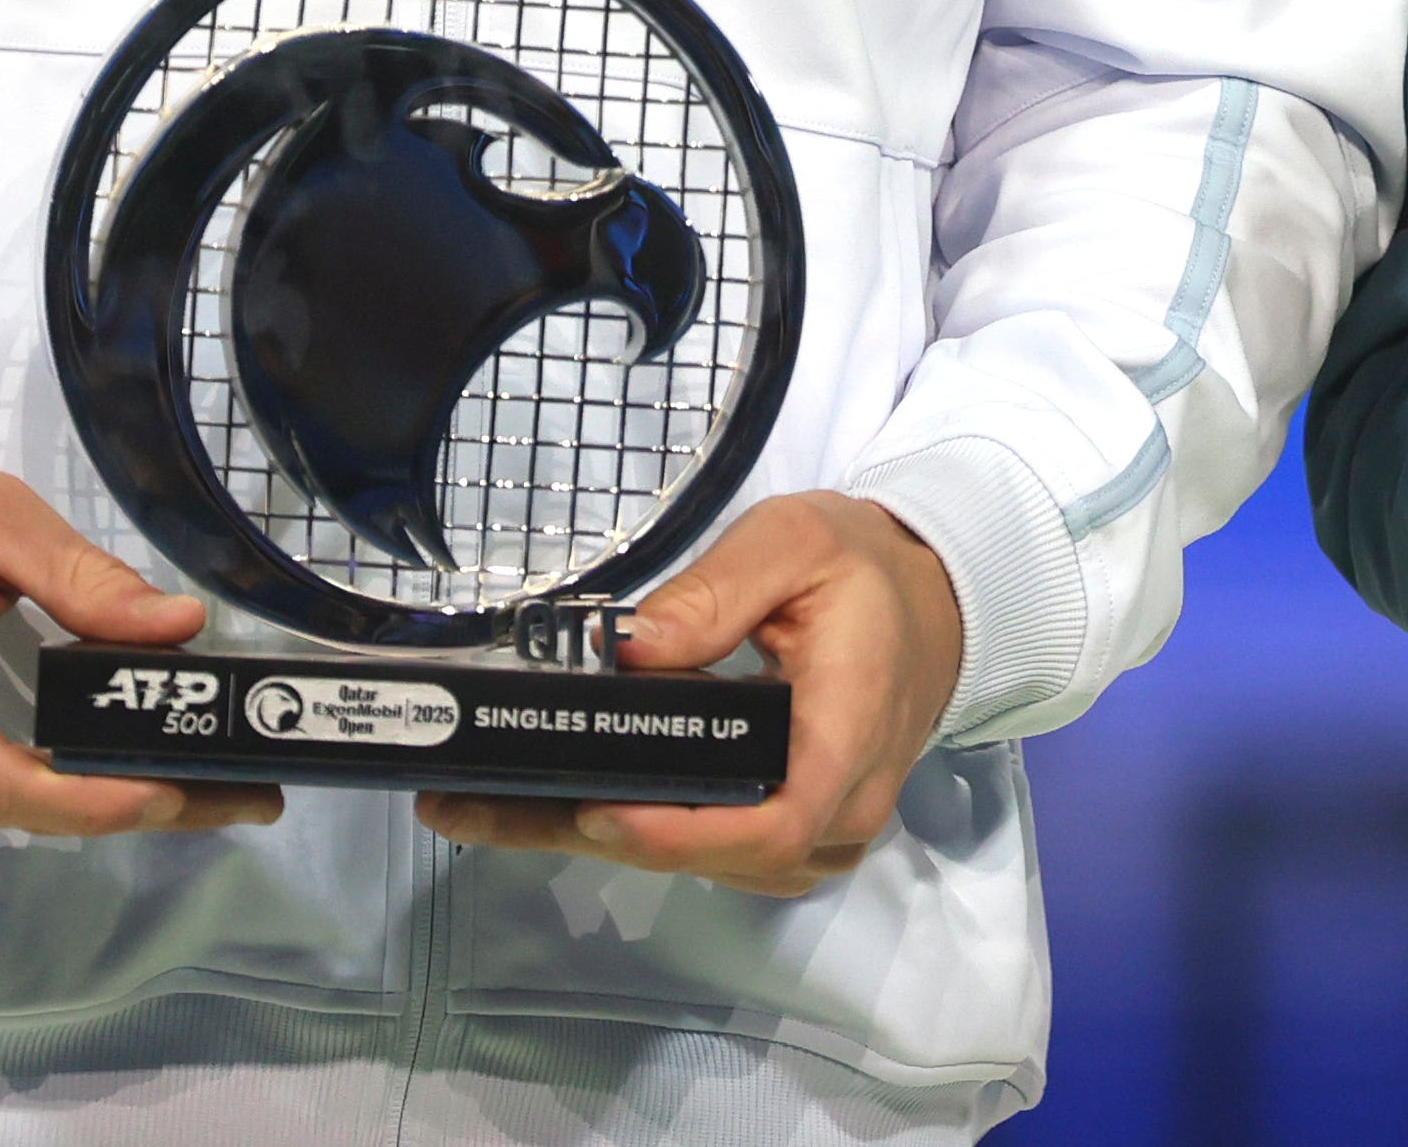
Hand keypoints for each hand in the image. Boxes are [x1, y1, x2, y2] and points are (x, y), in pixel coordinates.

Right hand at [0, 431, 279, 842]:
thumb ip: (83, 577)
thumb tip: (178, 627)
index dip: (86, 801)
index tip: (176, 791)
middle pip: (4, 810)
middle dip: (125, 807)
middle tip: (239, 796)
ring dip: (88, 808)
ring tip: (197, 786)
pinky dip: (35, 799)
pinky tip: (101, 778)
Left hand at [417, 493, 963, 897]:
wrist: (930, 606)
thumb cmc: (866, 573)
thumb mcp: (798, 543)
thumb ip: (717, 589)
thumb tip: (629, 646)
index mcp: (850, 733)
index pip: (774, 823)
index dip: (682, 835)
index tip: (600, 809)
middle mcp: (841, 808)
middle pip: (719, 857)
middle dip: (596, 836)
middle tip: (477, 807)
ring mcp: (819, 832)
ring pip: (707, 865)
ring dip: (599, 840)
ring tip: (486, 807)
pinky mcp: (790, 832)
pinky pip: (713, 853)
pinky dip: (635, 833)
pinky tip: (554, 805)